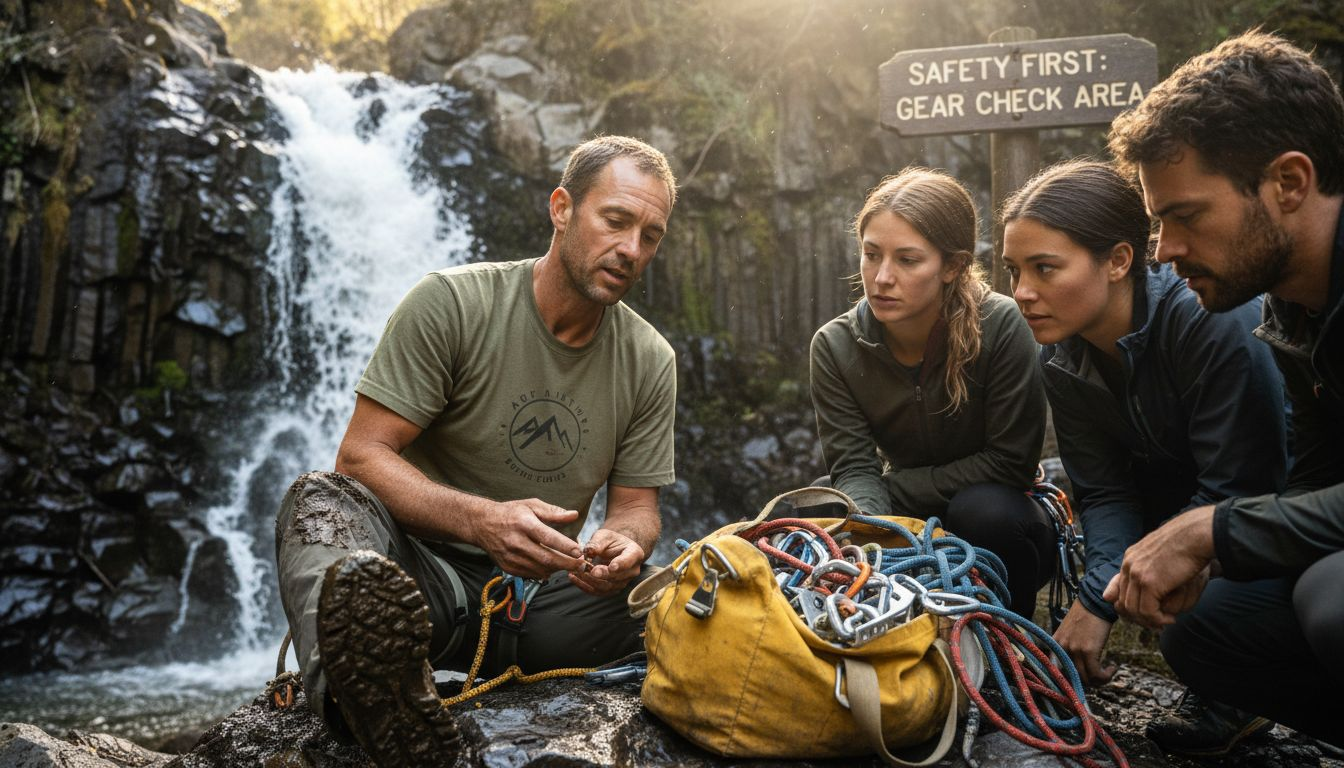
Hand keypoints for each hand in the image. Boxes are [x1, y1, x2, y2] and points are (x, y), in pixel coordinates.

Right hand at [471, 498, 583, 579]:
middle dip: (567, 563)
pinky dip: (544, 572)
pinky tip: (552, 567)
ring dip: (557, 569)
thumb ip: (553, 512)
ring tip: (570, 565)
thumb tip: (574, 515)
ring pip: (540, 569)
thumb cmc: (510, 513)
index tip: (580, 551)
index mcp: (524, 523)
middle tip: (582, 565)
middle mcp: (516, 541)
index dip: (565, 546)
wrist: (482, 524)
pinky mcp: (507, 566)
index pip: (548, 537)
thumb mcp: (531, 505)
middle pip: (546, 558)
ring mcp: (511, 556)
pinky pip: (531, 574)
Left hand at [567, 527, 645, 595]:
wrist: (614, 550)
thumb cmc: (610, 541)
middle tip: (585, 568)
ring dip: (589, 581)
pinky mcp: (612, 589)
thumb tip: (588, 551)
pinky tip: (573, 577)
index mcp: (634, 553)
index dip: (620, 565)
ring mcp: (623, 582)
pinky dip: (584, 586)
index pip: (628, 561)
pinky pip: (598, 592)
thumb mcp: (604, 535)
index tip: (611, 567)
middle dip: (600, 574)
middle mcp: (632, 571)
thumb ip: (597, 543)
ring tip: (575, 571)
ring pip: (606, 587)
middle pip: (616, 577)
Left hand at [1052, 600, 1115, 685]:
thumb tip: (1077, 667)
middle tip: (1099, 678)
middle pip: (1073, 678)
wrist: (1096, 602)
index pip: (1056, 671)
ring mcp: (1074, 650)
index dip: (1069, 681)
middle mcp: (1062, 648)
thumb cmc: (1086, 615)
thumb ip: (1069, 647)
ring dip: (1099, 680)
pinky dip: (1106, 676)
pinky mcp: (1088, 651)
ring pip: (1086, 678)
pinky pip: (1097, 674)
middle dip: (1088, 682)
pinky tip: (1112, 668)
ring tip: (1107, 673)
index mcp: (1055, 644)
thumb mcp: (1070, 631)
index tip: (1081, 683)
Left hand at [1103, 505, 1215, 628]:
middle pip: (1123, 602)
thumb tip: (1122, 589)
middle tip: (1158, 623)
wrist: (1196, 535)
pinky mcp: (1149, 583)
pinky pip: (1147, 611)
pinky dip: (1158, 619)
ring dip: (1150, 621)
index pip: (1118, 590)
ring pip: (1133, 610)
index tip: (1148, 614)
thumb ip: (1146, 569)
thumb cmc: (1186, 544)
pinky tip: (1171, 619)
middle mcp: (1129, 565)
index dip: (1131, 607)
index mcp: (1130, 558)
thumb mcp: (1160, 556)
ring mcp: (1137, 574)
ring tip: (1166, 621)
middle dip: (1140, 617)